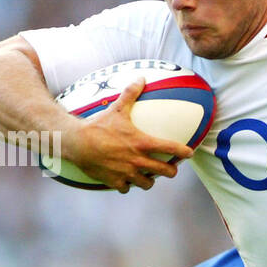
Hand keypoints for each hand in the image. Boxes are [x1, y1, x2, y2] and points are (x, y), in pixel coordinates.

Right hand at [61, 79, 194, 192]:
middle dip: (171, 170)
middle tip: (170, 168)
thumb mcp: (117, 109)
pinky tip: (126, 179)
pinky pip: (128, 188)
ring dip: (149, 180)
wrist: (77, 142)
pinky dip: (128, 185)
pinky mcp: (115, 181)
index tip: (189, 153)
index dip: (184, 151)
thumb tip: (141, 77)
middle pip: (166, 172)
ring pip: (148, 184)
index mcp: (142, 142)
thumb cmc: (98, 125)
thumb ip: (131, 94)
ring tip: (148, 175)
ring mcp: (127, 172)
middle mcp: (138, 160)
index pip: (171, 148)